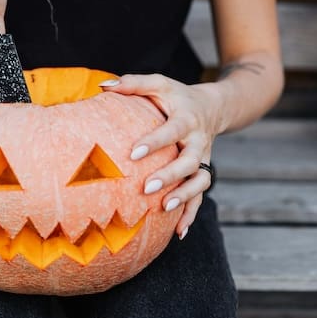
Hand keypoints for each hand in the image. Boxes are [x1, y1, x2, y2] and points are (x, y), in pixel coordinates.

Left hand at [99, 74, 223, 239]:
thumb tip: (103, 86)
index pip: (171, 131)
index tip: (133, 153)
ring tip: (164, 209)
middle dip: (169, 176)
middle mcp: (198, 142)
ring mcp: (203, 160)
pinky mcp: (202, 173)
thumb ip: (133, 83)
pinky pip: (200, 197)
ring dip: (184, 197)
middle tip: (146, 188)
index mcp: (187, 119)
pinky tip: (179, 233)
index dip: (154, 142)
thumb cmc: (177, 96)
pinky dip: (191, 215)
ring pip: (199, 182)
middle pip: (189, 162)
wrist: (213, 107)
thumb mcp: (159, 84)